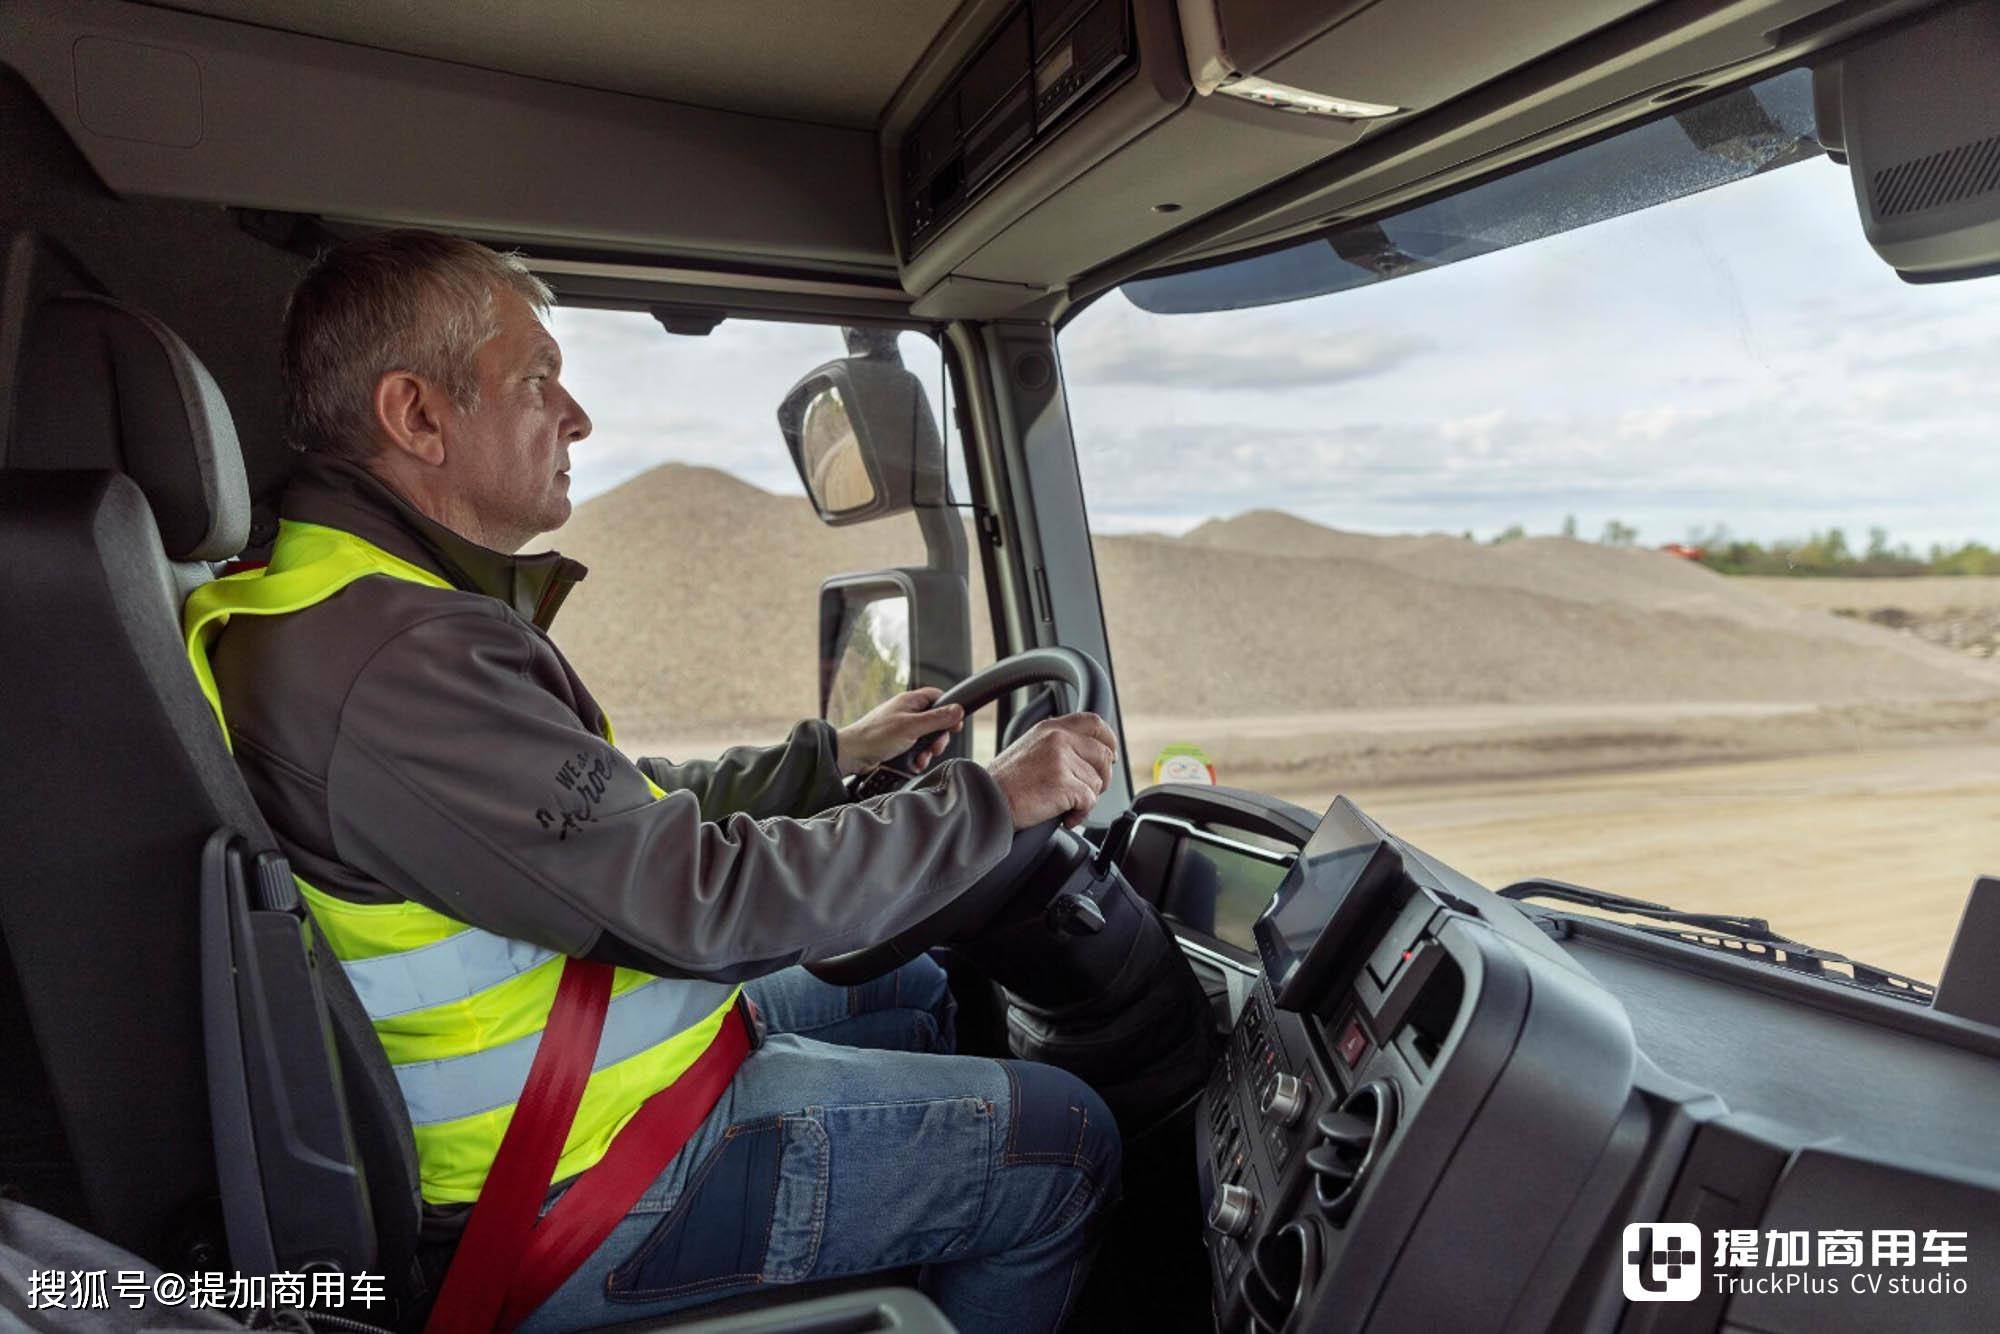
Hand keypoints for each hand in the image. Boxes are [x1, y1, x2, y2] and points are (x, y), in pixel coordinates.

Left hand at [836, 687, 965, 777]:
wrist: (852, 754)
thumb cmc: (876, 736)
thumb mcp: (912, 727)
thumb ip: (937, 719)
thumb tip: (958, 710)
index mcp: (910, 701)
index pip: (937, 697)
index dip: (949, 709)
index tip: (954, 725)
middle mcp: (906, 712)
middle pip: (935, 720)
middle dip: (938, 737)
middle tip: (935, 748)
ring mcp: (901, 728)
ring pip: (926, 737)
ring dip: (927, 751)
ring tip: (921, 759)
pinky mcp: (897, 743)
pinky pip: (915, 749)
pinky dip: (917, 757)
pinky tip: (914, 764)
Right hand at [985, 713, 1117, 829]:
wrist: (986, 800)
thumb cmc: (1005, 782)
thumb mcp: (1030, 748)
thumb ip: (1057, 744)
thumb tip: (1087, 754)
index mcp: (1051, 728)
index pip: (1094, 723)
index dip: (1108, 741)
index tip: (1110, 756)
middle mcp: (1058, 738)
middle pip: (1103, 755)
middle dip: (1101, 778)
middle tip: (1086, 793)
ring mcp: (1062, 760)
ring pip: (1097, 782)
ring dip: (1086, 800)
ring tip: (1064, 806)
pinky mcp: (1064, 783)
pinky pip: (1089, 801)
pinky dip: (1080, 814)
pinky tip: (1065, 817)